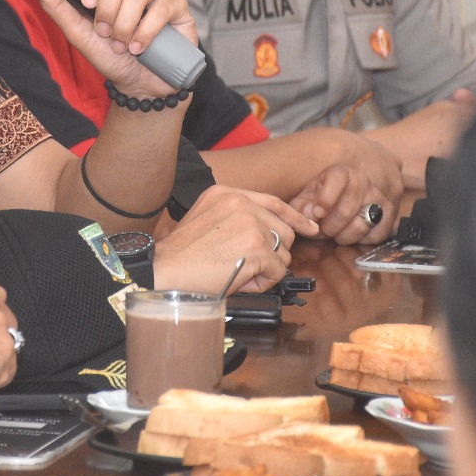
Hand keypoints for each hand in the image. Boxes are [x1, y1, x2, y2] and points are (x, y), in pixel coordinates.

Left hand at [22, 0, 195, 96]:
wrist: (138, 83)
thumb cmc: (109, 55)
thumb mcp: (79, 32)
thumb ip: (56, 5)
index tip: (87, 3)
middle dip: (108, 10)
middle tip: (105, 33)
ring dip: (124, 25)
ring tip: (121, 45)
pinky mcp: (178, 5)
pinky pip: (161, 9)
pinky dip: (144, 33)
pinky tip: (139, 48)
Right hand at [153, 185, 318, 293]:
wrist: (165, 271)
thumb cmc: (182, 255)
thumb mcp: (207, 219)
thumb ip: (236, 217)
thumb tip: (270, 234)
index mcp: (227, 193)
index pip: (273, 202)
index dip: (294, 218)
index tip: (310, 227)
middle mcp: (241, 202)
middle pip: (283, 230)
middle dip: (273, 253)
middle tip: (248, 267)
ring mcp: (250, 223)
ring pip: (283, 252)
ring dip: (266, 269)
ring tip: (238, 273)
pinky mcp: (256, 247)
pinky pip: (277, 271)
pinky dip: (262, 283)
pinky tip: (239, 281)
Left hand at [286, 130, 404, 243]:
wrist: (359, 176)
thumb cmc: (326, 187)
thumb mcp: (310, 189)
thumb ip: (303, 202)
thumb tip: (308, 215)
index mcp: (342, 170)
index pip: (338, 179)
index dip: (326, 199)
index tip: (316, 213)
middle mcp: (365, 180)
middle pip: (348, 208)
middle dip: (331, 226)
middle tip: (323, 231)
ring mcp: (382, 196)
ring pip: (364, 222)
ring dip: (346, 235)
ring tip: (336, 234)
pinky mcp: (392, 212)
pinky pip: (379, 233)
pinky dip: (364, 239)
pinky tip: (352, 235)